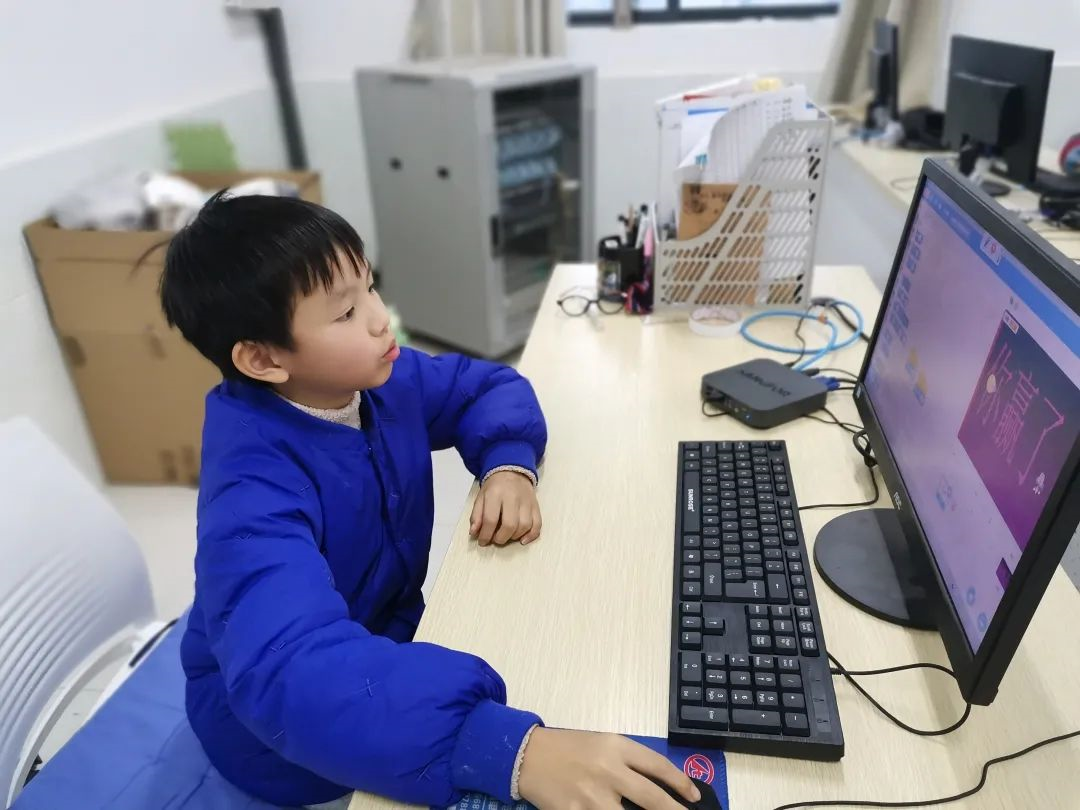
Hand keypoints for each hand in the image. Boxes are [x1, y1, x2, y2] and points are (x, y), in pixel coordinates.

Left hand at [470, 470, 540, 546]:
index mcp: (495, 494)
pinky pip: (538, 524)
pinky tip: (522, 540)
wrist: (512, 471)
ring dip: (514, 536)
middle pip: (510, 524)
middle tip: (495, 539)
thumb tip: (474, 533)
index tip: (482, 541)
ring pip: (525, 525)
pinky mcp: (536, 506)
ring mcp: (527, 501)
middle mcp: (513, 497)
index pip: (491, 519)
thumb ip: (476, 515)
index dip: (485, 534)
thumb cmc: (495, 487)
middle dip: (501, 538)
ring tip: (507, 536)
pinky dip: (531, 535)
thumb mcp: (480, 497)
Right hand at [517, 728, 699, 809]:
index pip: (657, 766)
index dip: (680, 783)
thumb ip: (630, 762)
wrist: (529, 755)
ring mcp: (591, 796)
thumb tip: (662, 786)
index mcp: (616, 747)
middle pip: (652, 798)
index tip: (694, 796)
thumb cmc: (571, 748)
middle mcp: (607, 770)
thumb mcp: (603, 744)